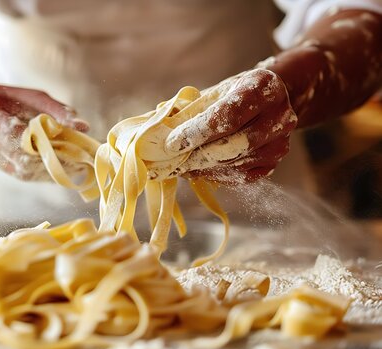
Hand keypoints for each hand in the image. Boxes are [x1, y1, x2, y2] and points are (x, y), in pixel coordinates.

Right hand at [0, 80, 88, 179]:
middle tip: (79, 158)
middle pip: (18, 156)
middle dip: (52, 159)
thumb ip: (55, 110)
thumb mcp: (29, 94)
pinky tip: (63, 170)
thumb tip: (83, 127)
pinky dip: (45, 173)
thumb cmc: (4, 97)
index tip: (65, 141)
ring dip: (51, 170)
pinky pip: (22, 175)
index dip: (37, 139)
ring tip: (77, 166)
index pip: (8, 130)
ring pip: (22, 170)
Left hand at [165, 69, 297, 183]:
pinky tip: (197, 170)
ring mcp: (281, 141)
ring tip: (178, 167)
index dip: (197, 132)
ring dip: (203, 168)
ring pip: (237, 163)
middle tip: (170, 162)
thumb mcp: (214, 92)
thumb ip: (189, 109)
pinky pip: (243, 176)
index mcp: (263, 86)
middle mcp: (280, 114)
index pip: (228, 115)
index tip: (172, 143)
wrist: (267, 101)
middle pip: (234, 144)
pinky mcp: (275, 161)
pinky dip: (217, 175)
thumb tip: (153, 128)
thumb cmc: (232, 94)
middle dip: (197, 156)